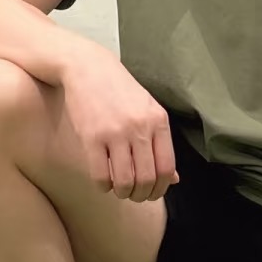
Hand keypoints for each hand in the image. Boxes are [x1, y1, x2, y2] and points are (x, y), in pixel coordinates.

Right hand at [59, 41, 178, 200]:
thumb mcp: (147, 110)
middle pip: (147, 178)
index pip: (167, 167)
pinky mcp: (91, 137)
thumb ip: (160, 143)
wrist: (88, 67)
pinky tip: (104, 180)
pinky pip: (100, 175)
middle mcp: (139, 127)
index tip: (153, 193)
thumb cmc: (120, 90)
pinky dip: (103, 186)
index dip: (161, 188)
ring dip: (123, 192)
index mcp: (158, 120)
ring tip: (119, 188)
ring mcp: (115, 133)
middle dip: (141, 194)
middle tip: (134, 195)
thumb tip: (174, 179)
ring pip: (124, 181)